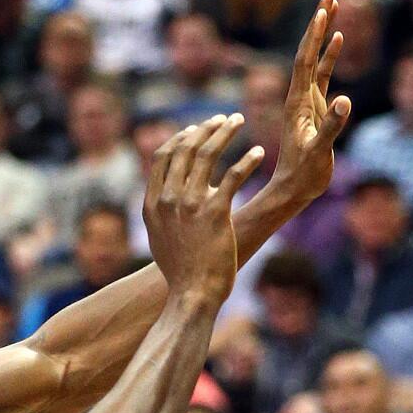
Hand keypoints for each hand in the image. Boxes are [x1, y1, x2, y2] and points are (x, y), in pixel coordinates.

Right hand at [144, 114, 263, 303]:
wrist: (193, 293)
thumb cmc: (182, 269)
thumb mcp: (160, 237)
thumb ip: (162, 211)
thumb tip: (167, 193)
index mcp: (153, 203)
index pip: (163, 157)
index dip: (181, 138)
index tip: (197, 128)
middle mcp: (168, 200)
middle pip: (186, 149)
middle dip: (206, 128)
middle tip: (225, 118)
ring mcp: (190, 205)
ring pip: (207, 155)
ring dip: (226, 133)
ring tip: (240, 120)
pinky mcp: (215, 213)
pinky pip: (233, 176)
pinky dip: (247, 160)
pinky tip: (259, 152)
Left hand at [269, 0, 352, 206]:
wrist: (294, 188)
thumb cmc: (305, 174)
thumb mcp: (319, 151)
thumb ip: (332, 125)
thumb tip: (345, 99)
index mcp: (298, 101)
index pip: (306, 60)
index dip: (315, 35)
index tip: (323, 9)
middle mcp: (300, 94)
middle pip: (309, 49)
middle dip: (319, 20)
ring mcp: (308, 98)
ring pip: (316, 57)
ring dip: (324, 32)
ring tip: (332, 5)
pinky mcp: (316, 106)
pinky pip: (323, 73)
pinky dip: (331, 54)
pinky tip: (338, 40)